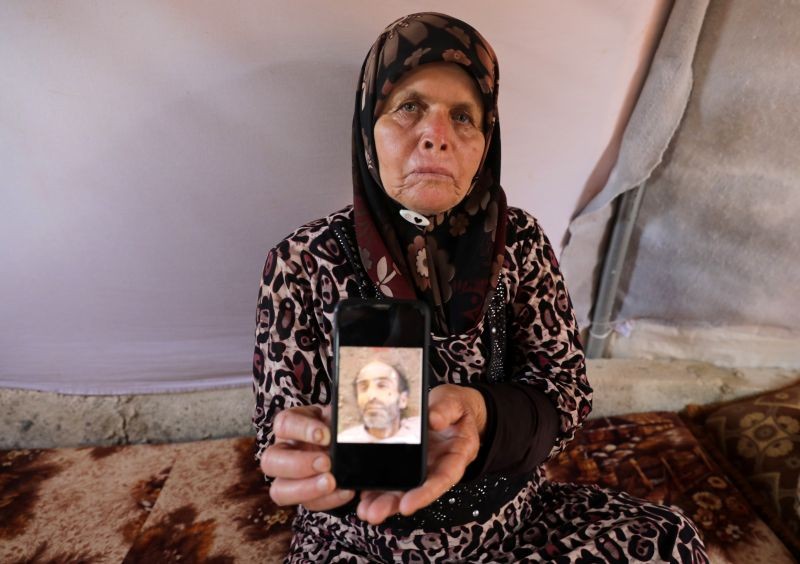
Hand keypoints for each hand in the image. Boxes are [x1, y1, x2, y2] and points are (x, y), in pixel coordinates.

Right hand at [261, 405, 355, 510]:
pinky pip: (308, 504)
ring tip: (331, 482)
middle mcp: (284, 451)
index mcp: (291, 425)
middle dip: (298, 464)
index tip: (325, 435)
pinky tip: (346, 491)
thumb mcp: (343, 416)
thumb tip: (347, 423)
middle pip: (270, 460)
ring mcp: (290, 477)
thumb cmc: (345, 425)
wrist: (358, 444)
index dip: (302, 430)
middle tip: (326, 462)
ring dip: (304, 489)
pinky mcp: (306, 496)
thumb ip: (342, 417)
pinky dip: (327, 500)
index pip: (284, 423)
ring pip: (279, 490)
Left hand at [357, 384, 486, 523]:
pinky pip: (394, 477)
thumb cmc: (456, 407)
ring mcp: (422, 466)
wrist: (452, 407)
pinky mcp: (408, 462)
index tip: (407, 505)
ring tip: (364, 511)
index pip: (443, 478)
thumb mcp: (455, 403)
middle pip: (418, 489)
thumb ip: (446, 410)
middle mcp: (438, 465)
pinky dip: (379, 487)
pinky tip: (362, 494)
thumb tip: (434, 419)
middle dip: (395, 503)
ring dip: (383, 501)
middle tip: (374, 513)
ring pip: (404, 488)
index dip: (425, 493)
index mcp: (456, 454)